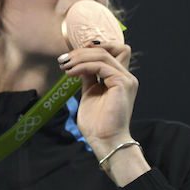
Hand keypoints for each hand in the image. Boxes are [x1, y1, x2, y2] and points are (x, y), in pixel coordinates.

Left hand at [59, 41, 148, 184]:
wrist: (105, 140)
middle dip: (82, 51)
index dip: (93, 48)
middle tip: (64, 60)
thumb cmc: (97, 123)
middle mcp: (126, 77)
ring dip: (80, 58)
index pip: (112, 51)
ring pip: (103, 55)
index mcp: (119, 79)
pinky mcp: (122, 84)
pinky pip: (100, 66)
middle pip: (107, 50)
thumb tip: (80, 65)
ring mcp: (126, 79)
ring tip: (65, 66)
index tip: (72, 56)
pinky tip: (70, 73)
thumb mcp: (90, 94)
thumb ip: (89, 78)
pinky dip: (83, 66)